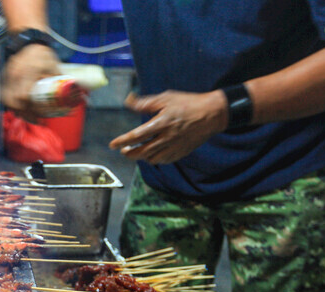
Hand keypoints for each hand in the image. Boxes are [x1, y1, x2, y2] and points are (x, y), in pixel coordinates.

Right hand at [0, 43, 60, 121]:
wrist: (29, 40)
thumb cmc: (42, 53)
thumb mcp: (53, 66)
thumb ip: (58, 80)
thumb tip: (70, 94)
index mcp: (27, 72)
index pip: (23, 96)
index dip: (30, 109)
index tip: (40, 115)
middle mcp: (15, 75)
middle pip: (12, 101)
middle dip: (23, 113)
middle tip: (34, 119)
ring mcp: (8, 76)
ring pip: (6, 99)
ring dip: (16, 110)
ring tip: (27, 115)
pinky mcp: (5, 77)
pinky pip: (4, 94)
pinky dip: (11, 103)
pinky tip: (20, 107)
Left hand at [110, 90, 228, 164]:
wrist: (211, 114)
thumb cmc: (188, 103)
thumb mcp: (166, 98)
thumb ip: (145, 102)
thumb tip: (128, 100)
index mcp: (162, 123)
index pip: (137, 135)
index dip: (123, 141)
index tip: (113, 145)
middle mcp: (167, 137)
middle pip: (142, 151)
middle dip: (129, 153)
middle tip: (123, 150)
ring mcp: (175, 146)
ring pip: (152, 158)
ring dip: (141, 157)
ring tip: (135, 152)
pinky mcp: (181, 152)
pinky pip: (164, 160)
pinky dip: (154, 159)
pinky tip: (151, 155)